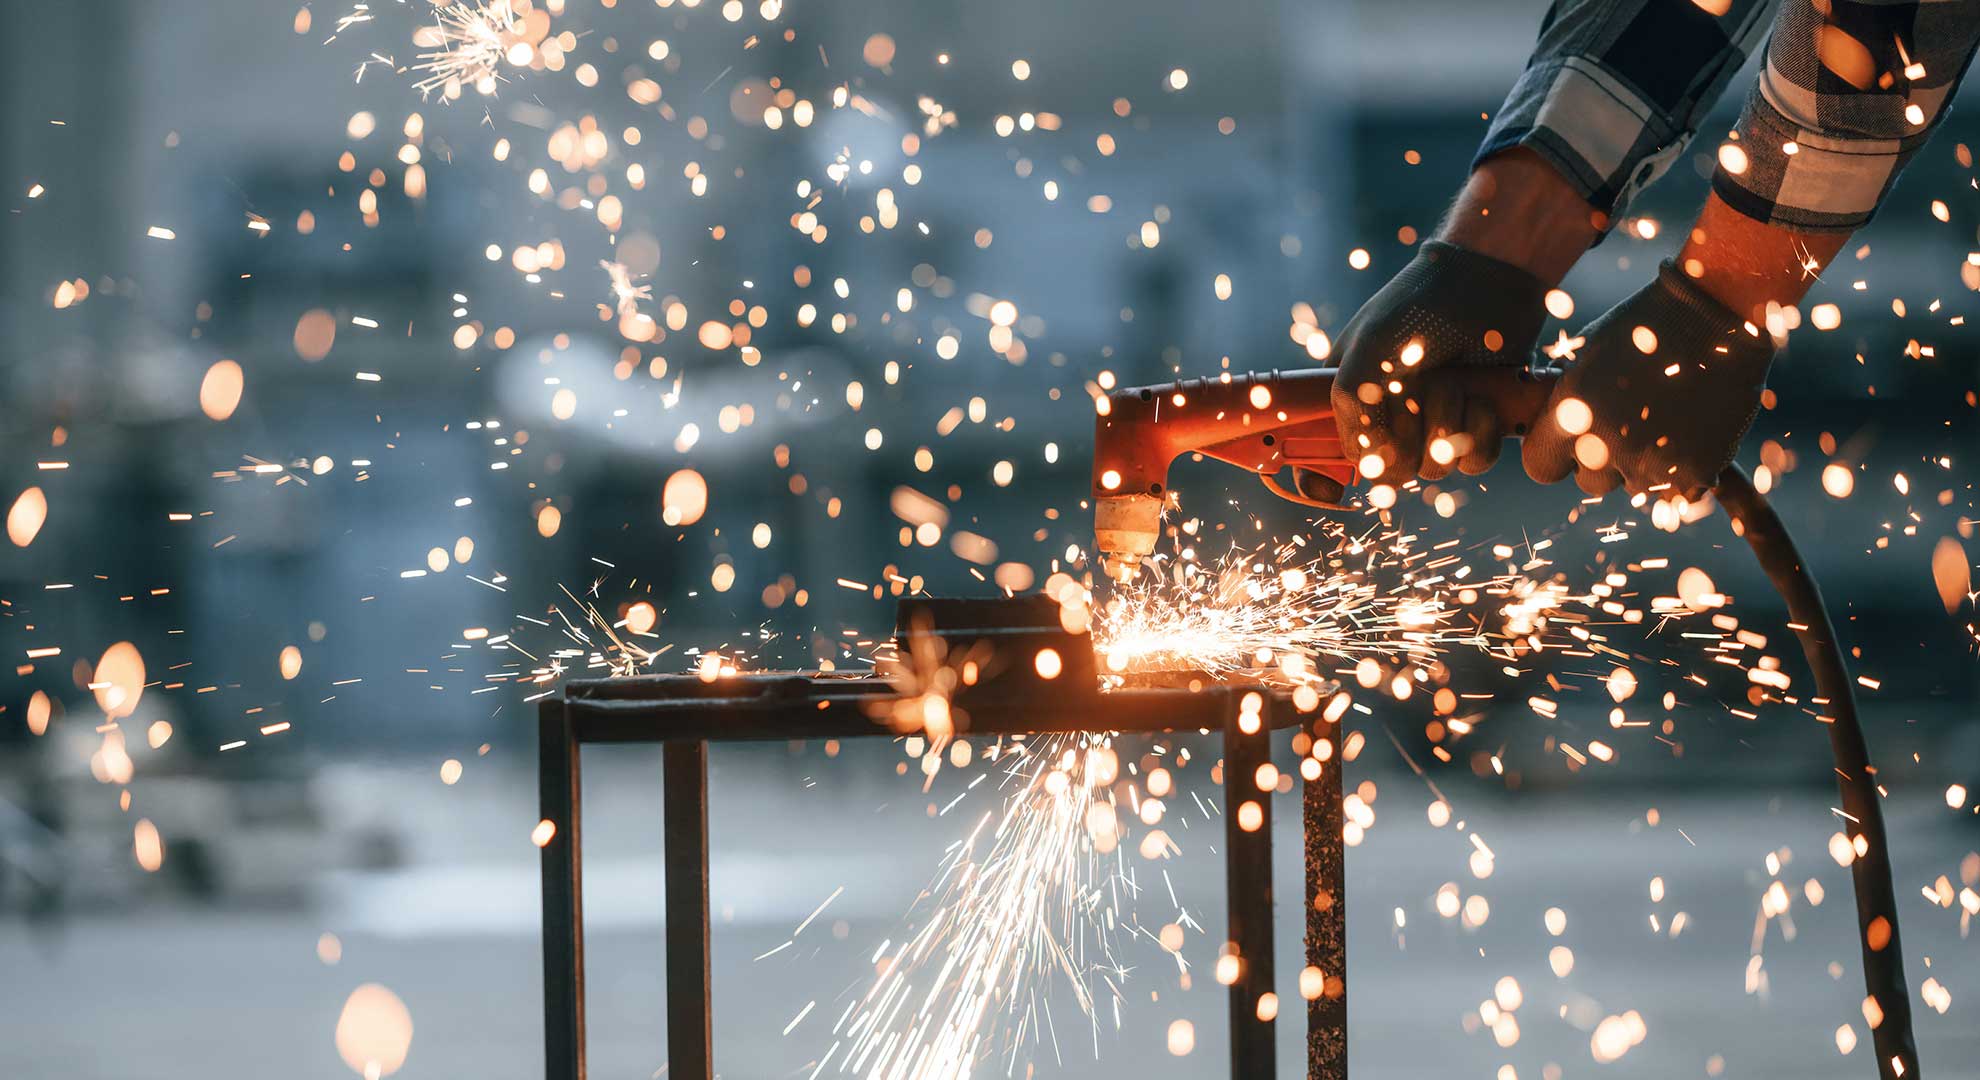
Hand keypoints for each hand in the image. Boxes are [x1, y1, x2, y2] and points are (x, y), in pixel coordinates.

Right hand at [1330, 240, 1550, 483]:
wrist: (1484, 282)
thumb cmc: (1415, 309)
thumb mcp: (1366, 353)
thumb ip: (1352, 407)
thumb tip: (1367, 465)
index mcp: (1349, 404)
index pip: (1322, 459)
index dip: (1318, 482)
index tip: (1332, 491)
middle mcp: (1388, 422)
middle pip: (1388, 473)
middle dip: (1406, 432)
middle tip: (1413, 387)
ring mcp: (1432, 427)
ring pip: (1433, 469)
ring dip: (1446, 421)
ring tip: (1451, 379)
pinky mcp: (1475, 428)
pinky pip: (1475, 463)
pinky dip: (1480, 430)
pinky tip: (1481, 398)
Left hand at [1523, 259, 1772, 505]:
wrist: (1716, 315)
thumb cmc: (1643, 326)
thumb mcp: (1586, 353)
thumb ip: (1561, 394)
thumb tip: (1534, 410)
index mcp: (1570, 415)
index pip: (1541, 466)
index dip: (1556, 454)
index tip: (1572, 440)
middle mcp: (1604, 447)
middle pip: (1589, 482)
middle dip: (1602, 461)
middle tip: (1628, 425)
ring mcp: (1651, 464)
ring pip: (1635, 486)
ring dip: (1644, 463)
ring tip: (1665, 418)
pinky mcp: (1694, 472)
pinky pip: (1679, 489)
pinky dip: (1686, 467)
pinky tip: (1694, 429)